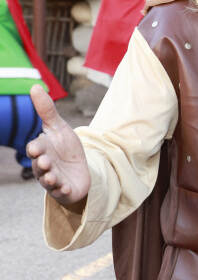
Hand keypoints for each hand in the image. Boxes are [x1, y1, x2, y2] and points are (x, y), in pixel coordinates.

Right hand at [26, 84, 90, 206]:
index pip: (34, 149)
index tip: (36, 147)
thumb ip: (47, 111)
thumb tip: (34, 86)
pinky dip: (63, 191)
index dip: (35, 149)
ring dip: (50, 179)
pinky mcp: (63, 190)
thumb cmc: (65, 148)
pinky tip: (66, 188)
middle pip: (39, 166)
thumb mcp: (59, 128)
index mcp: (41, 150)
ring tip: (53, 177)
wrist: (79, 170)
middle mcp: (44, 166)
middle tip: (46, 162)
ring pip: (48, 181)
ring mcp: (53, 180)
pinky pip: (61, 192)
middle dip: (42, 164)